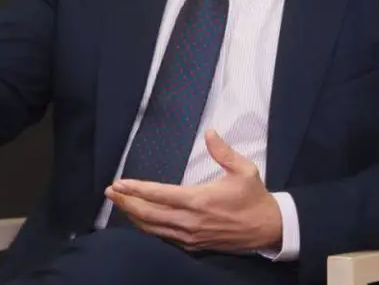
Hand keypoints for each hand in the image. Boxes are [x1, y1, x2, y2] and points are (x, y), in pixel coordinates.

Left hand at [105, 130, 281, 252]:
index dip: (137, 189)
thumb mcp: (244, 170)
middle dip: (126, 203)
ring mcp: (191, 236)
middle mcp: (191, 221)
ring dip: (133, 216)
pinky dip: (148, 229)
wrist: (268, 229)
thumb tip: (210, 132)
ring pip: (153, 228)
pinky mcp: (194, 245)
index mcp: (200, 200)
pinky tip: (140, 220)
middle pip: (149, 214)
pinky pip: (164, 238)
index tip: (119, 183)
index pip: (160, 194)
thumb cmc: (255, 197)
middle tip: (110, 192)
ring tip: (119, 204)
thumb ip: (223, 151)